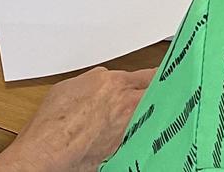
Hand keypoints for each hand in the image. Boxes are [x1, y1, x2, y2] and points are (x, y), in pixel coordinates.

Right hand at [0, 67, 154, 171]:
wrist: (49, 149)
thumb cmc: (53, 122)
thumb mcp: (71, 87)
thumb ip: (95, 83)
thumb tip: (102, 85)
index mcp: (112, 82)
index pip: (148, 74)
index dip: (159, 74)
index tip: (167, 73)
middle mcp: (124, 103)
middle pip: (156, 93)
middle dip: (163, 90)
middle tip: (174, 89)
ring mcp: (126, 126)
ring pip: (151, 114)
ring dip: (156, 110)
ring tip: (163, 109)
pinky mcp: (123, 147)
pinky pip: (140, 134)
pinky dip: (143, 131)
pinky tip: (147, 132)